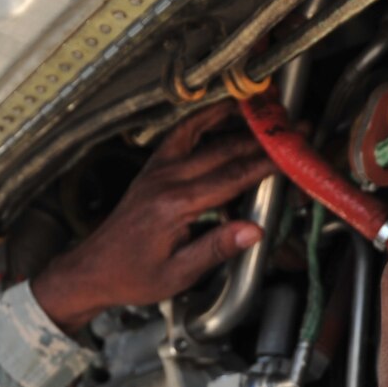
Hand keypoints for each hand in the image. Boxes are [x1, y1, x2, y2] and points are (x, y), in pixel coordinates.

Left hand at [29, 102, 276, 331]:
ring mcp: (158, 169)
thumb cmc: (133, 277)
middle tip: (295, 128)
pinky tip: (225, 111)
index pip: (232, 176)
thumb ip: (216, 248)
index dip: (268, 162)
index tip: (294, 152)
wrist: (92, 270)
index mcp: (175, 205)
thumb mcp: (178, 274)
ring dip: (238, 121)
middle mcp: (166, 179)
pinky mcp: (153, 168)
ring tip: (269, 109)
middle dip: (264, 139)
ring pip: (205, 134)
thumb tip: (255, 230)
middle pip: (225, 149)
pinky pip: (182, 134)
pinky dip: (205, 118)